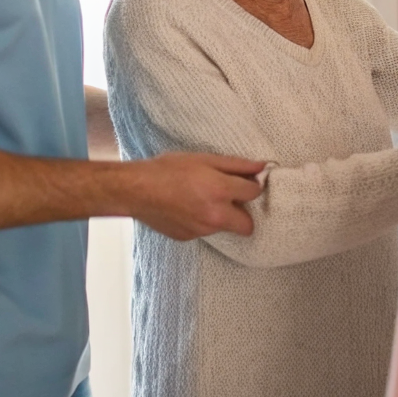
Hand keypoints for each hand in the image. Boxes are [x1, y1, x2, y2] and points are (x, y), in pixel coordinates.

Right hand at [125, 152, 265, 239]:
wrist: (136, 190)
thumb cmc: (168, 169)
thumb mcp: (204, 159)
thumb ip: (236, 165)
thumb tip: (261, 167)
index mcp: (220, 191)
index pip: (254, 193)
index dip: (253, 185)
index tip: (246, 181)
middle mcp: (214, 215)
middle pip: (248, 226)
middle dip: (244, 214)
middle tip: (231, 199)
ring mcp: (201, 230)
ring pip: (224, 227)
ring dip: (221, 216)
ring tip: (201, 199)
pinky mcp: (189, 238)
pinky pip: (205, 231)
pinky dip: (202, 221)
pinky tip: (187, 207)